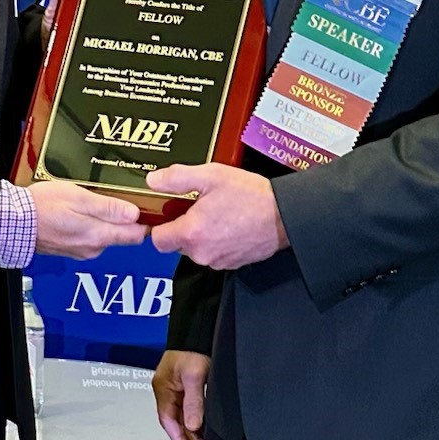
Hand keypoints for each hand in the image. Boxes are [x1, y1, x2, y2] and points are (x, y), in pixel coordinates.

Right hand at [32, 179, 146, 258]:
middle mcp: (93, 248)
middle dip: (126, 219)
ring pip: (105, 236)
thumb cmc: (41, 207)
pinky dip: (90, 225)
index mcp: (98, 235)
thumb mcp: (79, 197)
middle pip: (122, 235)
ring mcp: (81, 251)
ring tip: (97, 201)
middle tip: (122, 198)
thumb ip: (108, 207)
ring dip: (106, 221)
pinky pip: (90, 237)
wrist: (14, 222)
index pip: (136, 235)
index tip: (146, 207)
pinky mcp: (70, 249)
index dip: (144, 221)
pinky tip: (81, 212)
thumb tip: (133, 213)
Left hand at [148, 163, 287, 270]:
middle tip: (198, 207)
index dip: (160, 225)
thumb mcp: (211, 175)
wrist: (284, 215)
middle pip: (177, 244)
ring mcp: (218, 261)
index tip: (169, 213)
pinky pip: (215, 254)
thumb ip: (177, 178)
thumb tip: (154, 180)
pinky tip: (230, 224)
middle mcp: (202, 253)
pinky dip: (218, 241)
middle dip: (184, 227)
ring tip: (218, 213)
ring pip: (197, 249)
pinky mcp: (232, 264)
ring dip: (202, 234)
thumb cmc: (252, 197)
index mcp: (191, 233)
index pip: (157, 239)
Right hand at [152, 350, 209, 439]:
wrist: (197, 331)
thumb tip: (192, 425)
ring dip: (190, 427)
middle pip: (173, 419)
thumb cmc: (191, 348)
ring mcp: (174, 386)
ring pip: (180, 413)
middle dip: (186, 435)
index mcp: (162, 388)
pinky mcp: (183, 383)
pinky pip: (186, 405)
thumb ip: (193, 402)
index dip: (178, 437)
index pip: (167, 419)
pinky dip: (193, 416)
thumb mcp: (194, 376)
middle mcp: (166, 389)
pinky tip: (201, 422)